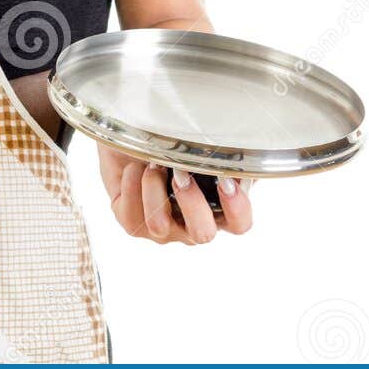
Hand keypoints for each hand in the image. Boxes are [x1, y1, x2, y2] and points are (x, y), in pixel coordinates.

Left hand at [98, 143, 253, 244]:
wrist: (129, 135)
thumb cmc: (168, 140)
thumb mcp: (195, 140)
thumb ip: (222, 147)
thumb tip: (240, 142)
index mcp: (215, 207)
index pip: (239, 223)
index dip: (237, 208)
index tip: (225, 180)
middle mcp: (190, 224)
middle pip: (203, 234)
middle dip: (191, 202)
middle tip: (180, 172)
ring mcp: (162, 228)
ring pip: (160, 226)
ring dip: (154, 188)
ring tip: (151, 162)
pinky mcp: (134, 224)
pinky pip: (133, 217)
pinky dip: (132, 186)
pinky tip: (134, 168)